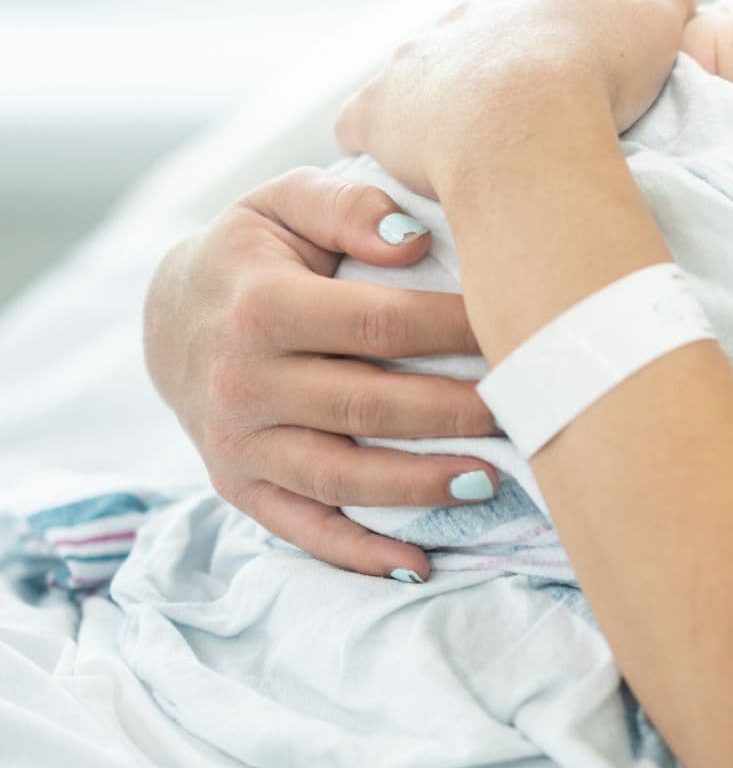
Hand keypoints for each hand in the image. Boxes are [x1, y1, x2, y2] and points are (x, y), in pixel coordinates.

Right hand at [144, 167, 500, 579]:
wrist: (170, 313)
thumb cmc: (256, 250)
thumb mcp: (287, 201)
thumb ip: (350, 206)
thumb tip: (414, 238)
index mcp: (262, 308)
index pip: (381, 324)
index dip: (456, 330)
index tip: (522, 328)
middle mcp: (244, 383)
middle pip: (369, 405)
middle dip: (455, 412)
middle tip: (527, 409)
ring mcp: (238, 444)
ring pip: (340, 476)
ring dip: (419, 486)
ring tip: (492, 481)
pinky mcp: (239, 486)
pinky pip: (302, 529)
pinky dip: (358, 554)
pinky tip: (418, 566)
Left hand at [334, 0, 700, 198]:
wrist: (528, 120)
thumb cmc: (597, 74)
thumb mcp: (653, 26)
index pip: (523, 14)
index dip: (540, 50)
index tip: (559, 86)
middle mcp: (457, 17)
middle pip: (466, 43)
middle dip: (483, 76)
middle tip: (514, 125)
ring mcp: (411, 61)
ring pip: (414, 79)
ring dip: (431, 107)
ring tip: (461, 150)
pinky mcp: (376, 110)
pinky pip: (361, 125)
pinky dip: (376, 142)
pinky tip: (400, 167)